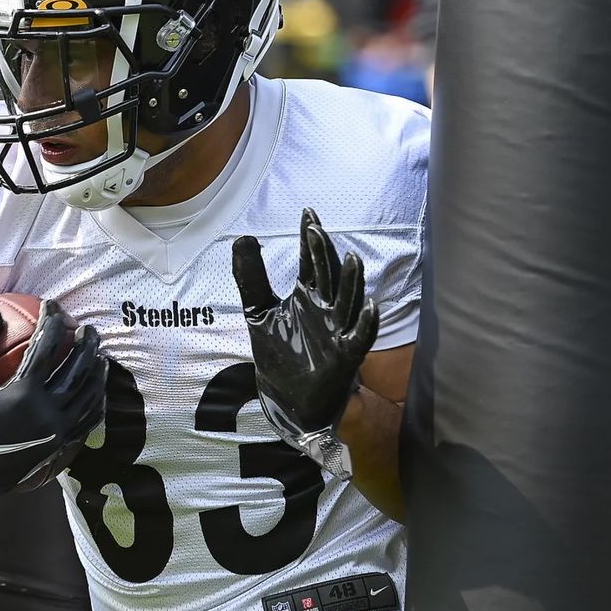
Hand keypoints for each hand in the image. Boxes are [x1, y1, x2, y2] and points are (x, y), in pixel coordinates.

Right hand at [0, 300, 107, 512]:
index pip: (47, 347)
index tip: (52, 305)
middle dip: (86, 343)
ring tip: (99, 354)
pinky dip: (96, 402)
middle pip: (78, 369)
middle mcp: (47, 412)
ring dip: (97, 371)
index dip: (52, 321)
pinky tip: (98, 392)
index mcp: (23, 394)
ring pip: (89, 395)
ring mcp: (56, 432)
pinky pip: (87, 422)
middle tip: (87, 328)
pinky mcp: (57, 447)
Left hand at [232, 208, 377, 479]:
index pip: (310, 261)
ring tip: (351, 258)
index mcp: (307, 296)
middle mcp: (326, 308)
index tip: (307, 212)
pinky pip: (360, 337)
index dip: (309, 238)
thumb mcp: (258, 312)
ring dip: (351, 282)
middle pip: (329, 276)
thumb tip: (241, 237)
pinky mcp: (346, 355)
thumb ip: (251, 278)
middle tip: (316, 230)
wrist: (288, 398)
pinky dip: (366, 323)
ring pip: (348, 302)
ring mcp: (338, 331)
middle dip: (323, 254)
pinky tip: (369, 306)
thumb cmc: (281, 354)